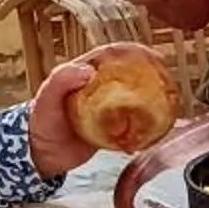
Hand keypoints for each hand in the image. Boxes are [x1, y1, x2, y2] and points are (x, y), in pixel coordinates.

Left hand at [27, 46, 176, 179]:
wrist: (40, 154)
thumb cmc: (40, 120)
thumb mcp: (46, 96)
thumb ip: (62, 79)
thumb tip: (89, 70)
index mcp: (85, 72)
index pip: (114, 55)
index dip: (135, 53)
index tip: (152, 56)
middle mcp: (99, 88)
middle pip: (130, 76)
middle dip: (151, 75)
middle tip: (167, 80)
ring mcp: (106, 109)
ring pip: (134, 100)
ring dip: (152, 100)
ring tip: (169, 102)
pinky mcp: (111, 130)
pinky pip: (131, 126)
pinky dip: (144, 127)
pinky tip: (156, 129)